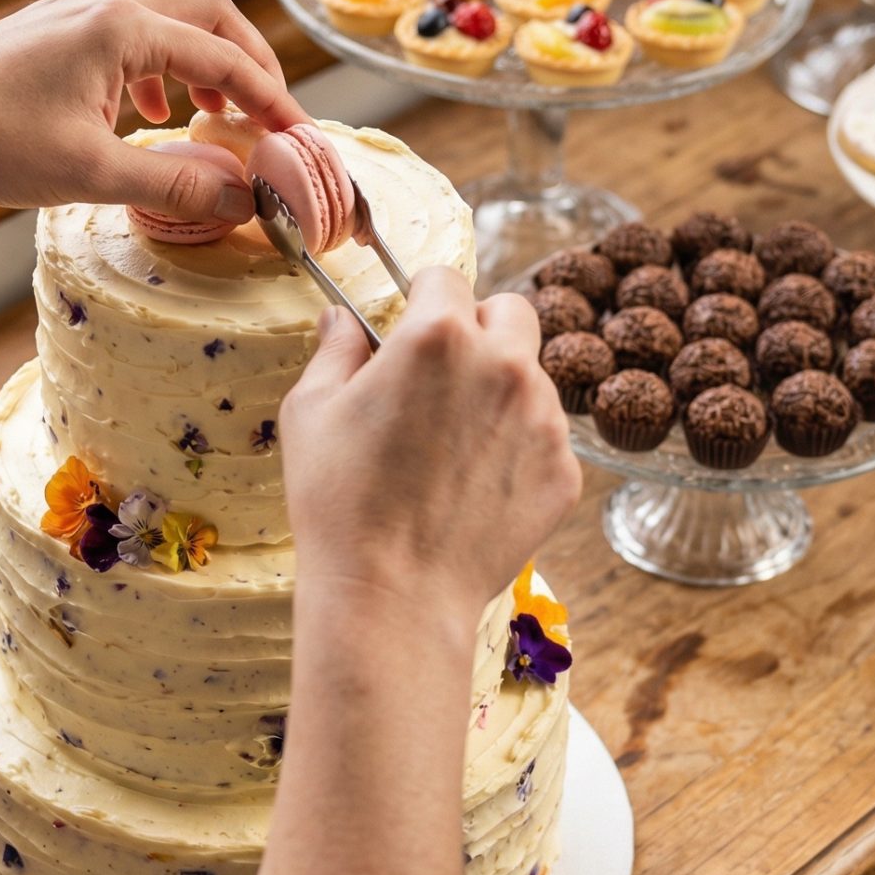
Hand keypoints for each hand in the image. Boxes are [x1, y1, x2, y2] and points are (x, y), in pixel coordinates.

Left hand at [0, 0, 306, 225]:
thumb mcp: (90, 174)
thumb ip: (174, 185)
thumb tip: (241, 198)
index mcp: (123, 27)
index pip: (225, 54)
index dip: (271, 98)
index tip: (299, 137)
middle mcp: (105, 2)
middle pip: (208, 14)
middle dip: (248, 64)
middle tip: (269, 116)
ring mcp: (76, 9)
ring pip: (169, 11)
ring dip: (203, 55)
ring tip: (209, 111)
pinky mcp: (53, 26)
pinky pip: (129, 24)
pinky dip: (159, 59)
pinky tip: (145, 110)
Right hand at [279, 270, 581, 624]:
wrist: (392, 596)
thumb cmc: (339, 502)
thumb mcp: (310, 412)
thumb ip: (334, 350)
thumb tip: (341, 319)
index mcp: (439, 336)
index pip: (446, 278)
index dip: (422, 301)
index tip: (409, 329)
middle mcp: (504, 364)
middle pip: (510, 311)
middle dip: (479, 329)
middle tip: (442, 376)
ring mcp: (544, 419)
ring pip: (532, 375)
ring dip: (500, 390)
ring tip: (452, 446)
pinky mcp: (564, 471)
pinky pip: (545, 437)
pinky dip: (517, 449)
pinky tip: (473, 487)